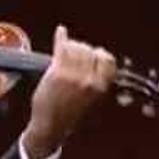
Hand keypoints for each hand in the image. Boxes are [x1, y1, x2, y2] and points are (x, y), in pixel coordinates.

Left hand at [22, 25, 115, 158]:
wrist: (50, 126)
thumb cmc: (69, 114)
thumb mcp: (92, 98)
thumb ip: (96, 78)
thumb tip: (100, 56)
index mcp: (100, 87)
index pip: (107, 59)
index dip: (99, 54)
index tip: (93, 54)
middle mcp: (88, 80)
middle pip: (90, 50)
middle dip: (83, 49)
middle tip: (75, 53)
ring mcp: (72, 75)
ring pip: (76, 47)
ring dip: (71, 46)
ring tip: (66, 51)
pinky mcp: (56, 72)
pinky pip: (62, 48)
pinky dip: (60, 38)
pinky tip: (60, 32)